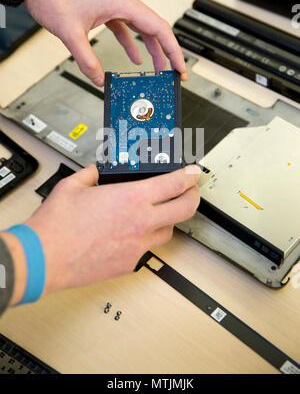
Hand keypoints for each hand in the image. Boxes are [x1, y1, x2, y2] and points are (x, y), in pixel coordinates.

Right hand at [19, 164, 199, 297]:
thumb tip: (95, 171)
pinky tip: (131, 234)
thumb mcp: (73, 185)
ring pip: (168, 232)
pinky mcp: (128, 264)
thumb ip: (90, 174)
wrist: (44, 257)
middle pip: (184, 210)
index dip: (190, 176)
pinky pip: (146, 249)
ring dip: (168, 220)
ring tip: (159, 213)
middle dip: (193, 198)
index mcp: (131, 198)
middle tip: (191, 192)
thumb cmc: (57, 225)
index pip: (174, 184)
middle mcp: (140, 223)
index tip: (194, 173)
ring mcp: (137, 246)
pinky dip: (145, 239)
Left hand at [23, 0, 187, 84]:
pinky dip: (132, 43)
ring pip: (141, 29)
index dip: (173, 51)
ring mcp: (114, 4)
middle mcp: (122, 0)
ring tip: (157, 69)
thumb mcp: (71, 34)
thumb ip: (86, 60)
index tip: (180, 67)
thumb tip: (98, 79)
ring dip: (150, 49)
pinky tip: (134, 58)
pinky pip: (126, 28)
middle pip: (154, 29)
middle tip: (174, 72)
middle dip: (166, 53)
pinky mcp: (105, 8)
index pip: (159, 28)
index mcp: (122, 2)